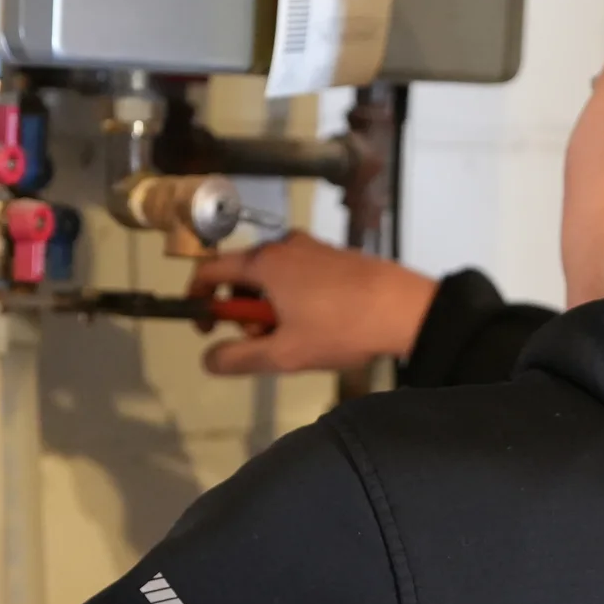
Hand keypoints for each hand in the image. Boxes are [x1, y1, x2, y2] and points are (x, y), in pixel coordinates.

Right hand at [191, 233, 438, 375]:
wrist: (406, 308)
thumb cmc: (340, 328)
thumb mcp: (284, 353)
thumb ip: (238, 357)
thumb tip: (208, 359)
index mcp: (264, 262)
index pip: (210, 270)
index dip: (197, 299)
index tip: (206, 329)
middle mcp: (284, 245)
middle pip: (242, 275)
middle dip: (242, 311)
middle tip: (262, 342)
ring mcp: (313, 246)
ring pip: (272, 276)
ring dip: (269, 308)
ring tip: (295, 339)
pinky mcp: (336, 255)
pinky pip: (298, 274)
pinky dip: (293, 298)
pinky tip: (319, 325)